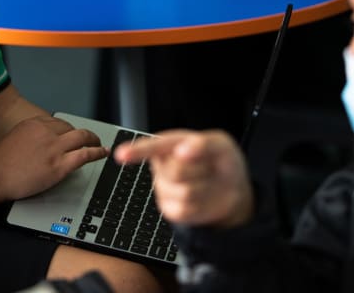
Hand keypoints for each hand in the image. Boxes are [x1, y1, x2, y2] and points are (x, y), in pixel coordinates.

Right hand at [0, 116, 107, 200]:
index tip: (72, 134)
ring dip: (94, 140)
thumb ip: (30, 139)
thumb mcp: (14, 139)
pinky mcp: (59, 165)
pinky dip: (97, 153)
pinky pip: (85, 155)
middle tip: (89, 138)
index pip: (58, 123)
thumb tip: (42, 146)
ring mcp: (54, 148)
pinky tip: (102, 154)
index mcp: (34, 124)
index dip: (68, 130)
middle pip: (72, 128)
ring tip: (99, 144)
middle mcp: (46, 132)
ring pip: (83, 137)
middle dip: (83, 134)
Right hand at [115, 130, 253, 228]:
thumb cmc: (221, 162)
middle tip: (206, 168)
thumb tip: (181, 151)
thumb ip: (204, 143)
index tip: (122, 154)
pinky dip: (200, 206)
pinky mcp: (169, 209)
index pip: (151, 147)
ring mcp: (163, 188)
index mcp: (169, 145)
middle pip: (176, 172)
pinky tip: (201, 198)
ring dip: (203, 189)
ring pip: (183, 192)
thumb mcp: (222, 145)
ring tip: (204, 182)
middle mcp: (162, 166)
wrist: (231, 191)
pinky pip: (184, 210)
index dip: (136, 151)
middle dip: (199, 171)